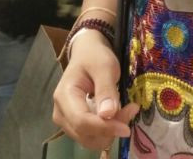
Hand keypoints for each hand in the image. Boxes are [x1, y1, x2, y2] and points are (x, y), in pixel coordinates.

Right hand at [52, 31, 138, 149]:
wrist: (88, 53)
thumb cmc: (95, 56)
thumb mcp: (105, 66)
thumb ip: (106, 89)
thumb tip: (108, 114)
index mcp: (64, 95)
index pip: (82, 122)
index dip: (105, 128)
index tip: (127, 127)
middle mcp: (61, 112)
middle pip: (85, 134)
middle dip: (110, 129)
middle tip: (132, 109)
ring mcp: (67, 120)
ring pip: (89, 139)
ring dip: (110, 131)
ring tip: (127, 110)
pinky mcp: (75, 124)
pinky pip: (92, 135)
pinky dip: (107, 130)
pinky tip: (119, 115)